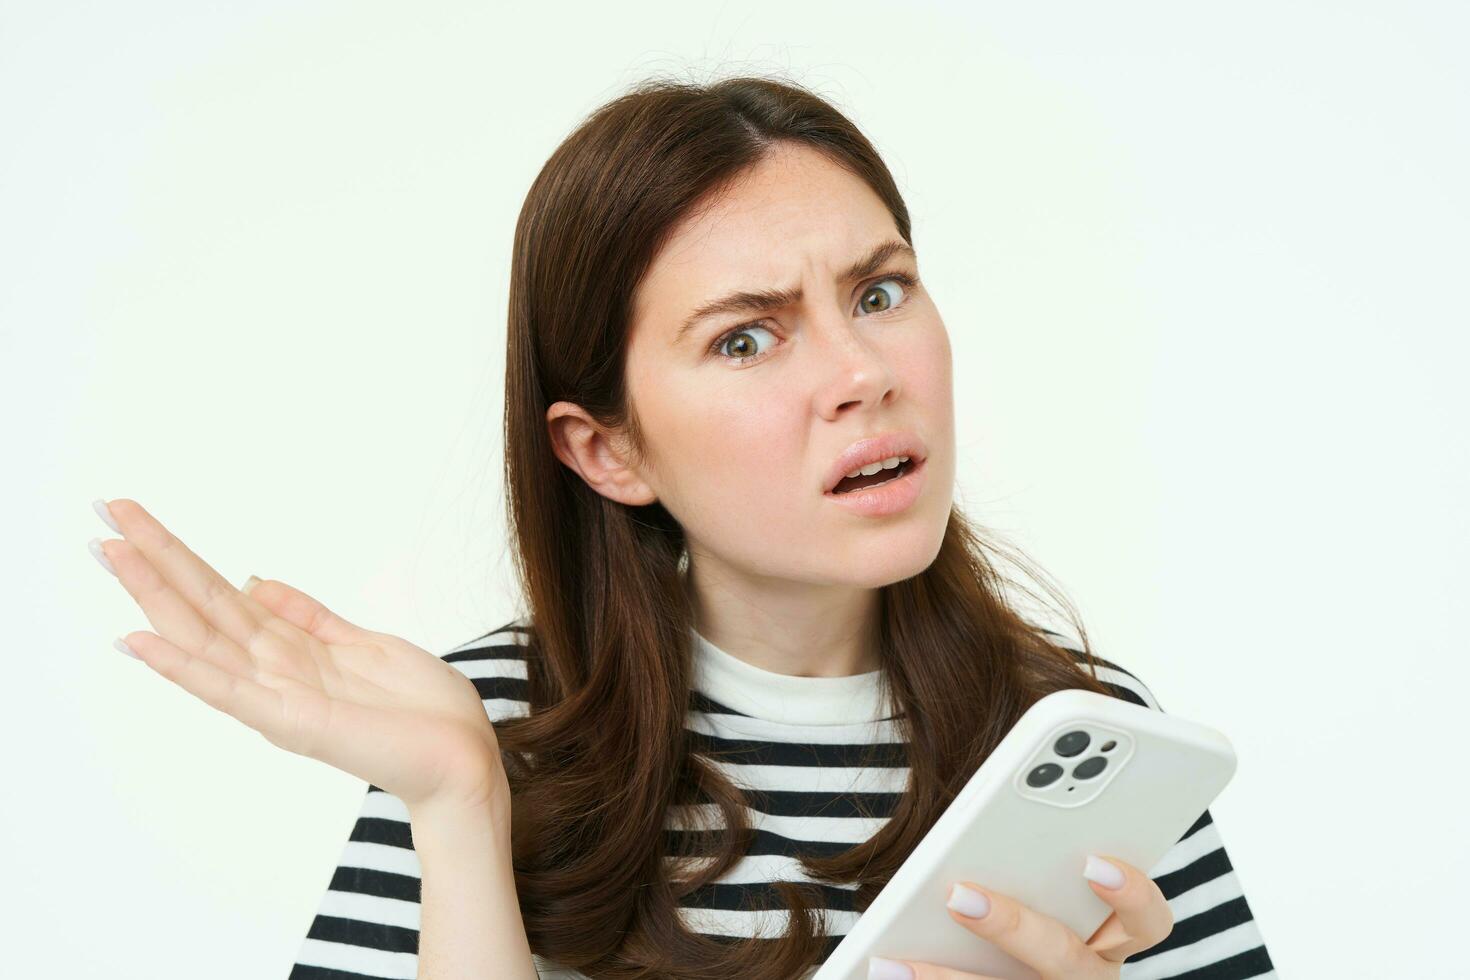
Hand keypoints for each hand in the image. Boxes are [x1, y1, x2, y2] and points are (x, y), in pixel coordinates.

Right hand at [88, 498, 509, 813]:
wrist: (464, 759)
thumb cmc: (422, 708)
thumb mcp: (365, 643)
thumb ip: (309, 617)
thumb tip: (257, 580)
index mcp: (292, 648)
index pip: (222, 593)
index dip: (180, 555)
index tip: (135, 516)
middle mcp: (275, 670)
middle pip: (202, 605)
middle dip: (155, 559)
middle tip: (104, 513)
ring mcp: (278, 696)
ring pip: (202, 636)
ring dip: (155, 596)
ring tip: (111, 554)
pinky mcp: (294, 723)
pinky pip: (229, 691)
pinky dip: (183, 667)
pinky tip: (141, 641)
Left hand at [868, 855, 1172, 978]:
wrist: (1009, 968)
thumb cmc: (1024, 912)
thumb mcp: (1040, 878)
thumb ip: (1034, 850)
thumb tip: (995, 799)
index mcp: (1112, 939)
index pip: (1148, 920)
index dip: (1131, 892)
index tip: (1093, 861)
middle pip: (1063, 959)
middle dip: (1011, 926)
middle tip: (959, 895)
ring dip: (944, 978)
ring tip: (892, 962)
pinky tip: (881, 970)